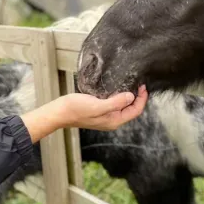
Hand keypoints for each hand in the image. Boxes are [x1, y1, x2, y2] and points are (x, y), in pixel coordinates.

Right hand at [21, 85, 147, 141]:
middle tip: (139, 83)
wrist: (59, 112)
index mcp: (114, 121)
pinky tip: (117, 87)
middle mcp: (112, 120)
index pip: (135, 111)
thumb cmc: (76, 109)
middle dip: (137, 97)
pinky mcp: (99, 111)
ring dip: (128, 96)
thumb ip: (115, 103)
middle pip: (131, 109)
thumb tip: (131, 97)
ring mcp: (105, 116)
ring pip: (123, 106)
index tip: (143, 86)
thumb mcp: (97, 105)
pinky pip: (114, 104)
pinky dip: (119, 96)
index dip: (142, 99)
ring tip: (131, 83)